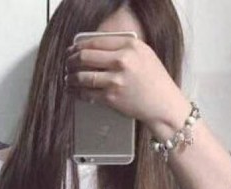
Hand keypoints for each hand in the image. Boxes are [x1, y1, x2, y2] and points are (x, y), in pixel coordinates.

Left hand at [65, 35, 189, 138]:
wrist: (163, 104)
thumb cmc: (154, 80)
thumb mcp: (143, 54)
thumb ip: (122, 48)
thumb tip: (95, 48)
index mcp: (130, 45)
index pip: (96, 41)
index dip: (79, 45)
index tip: (72, 49)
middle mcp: (122, 60)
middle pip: (85, 56)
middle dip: (71, 60)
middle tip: (67, 64)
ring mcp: (116, 79)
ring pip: (82, 76)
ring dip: (70, 77)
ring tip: (68, 78)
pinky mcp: (111, 97)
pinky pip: (86, 93)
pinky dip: (76, 92)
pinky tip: (73, 91)